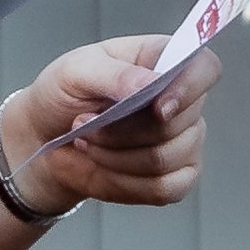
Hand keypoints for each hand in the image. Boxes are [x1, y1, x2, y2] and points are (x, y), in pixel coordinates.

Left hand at [0, 37, 212, 209]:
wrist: (44, 138)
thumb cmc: (63, 95)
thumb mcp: (75, 72)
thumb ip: (114, 74)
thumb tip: (149, 84)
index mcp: (163, 61)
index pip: (204, 68)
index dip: (190, 88)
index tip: (156, 108)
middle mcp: (181, 101)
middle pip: (178, 123)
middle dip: (122, 131)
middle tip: (86, 122)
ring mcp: (183, 141)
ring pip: (164, 160)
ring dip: (115, 156)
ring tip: (87, 142)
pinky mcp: (175, 177)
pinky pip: (164, 189)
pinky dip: (125, 182)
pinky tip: (103, 166)